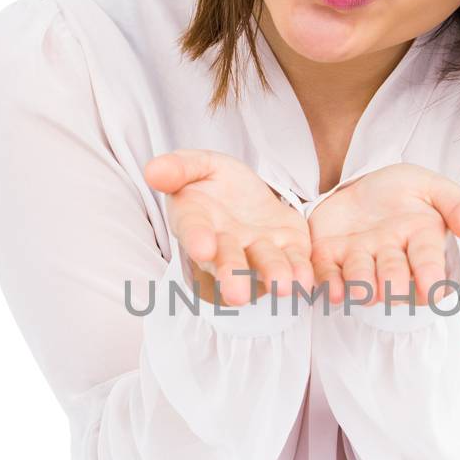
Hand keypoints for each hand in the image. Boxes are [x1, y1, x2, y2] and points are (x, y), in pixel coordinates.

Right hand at [143, 149, 313, 305]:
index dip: (197, 239)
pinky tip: (307, 280)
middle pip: (228, 260)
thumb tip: (152, 171)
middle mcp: (226, 244)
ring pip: (264, 265)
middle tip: (237, 295)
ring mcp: (258, 250)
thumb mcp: (196, 165)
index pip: (194, 231)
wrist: (247, 193)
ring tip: (282, 287)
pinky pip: (295, 262)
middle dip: (232, 275)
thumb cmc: (213, 182)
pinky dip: (301, 272)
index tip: (202, 248)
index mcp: (197, 221)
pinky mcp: (289, 248)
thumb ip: (178, 168)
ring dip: (273, 276)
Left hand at [307, 164, 459, 306]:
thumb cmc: (404, 191)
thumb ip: (456, 206)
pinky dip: (329, 284)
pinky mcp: (329, 256)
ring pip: (360, 276)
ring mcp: (359, 257)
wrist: (362, 184)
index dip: (431, 276)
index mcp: (419, 240)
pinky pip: (328, 273)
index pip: (428, 260)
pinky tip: (332, 293)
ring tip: (361, 292)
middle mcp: (390, 255)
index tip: (435, 291)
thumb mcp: (432, 187)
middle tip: (393, 291)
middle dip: (393, 283)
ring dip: (361, 286)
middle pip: (393, 274)